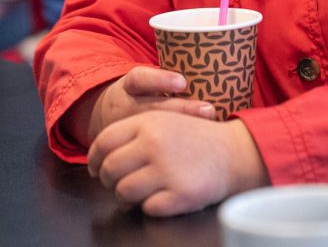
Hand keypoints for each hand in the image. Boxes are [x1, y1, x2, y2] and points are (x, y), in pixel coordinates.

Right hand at [87, 65, 216, 141]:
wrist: (103, 116)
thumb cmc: (138, 94)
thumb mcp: (140, 81)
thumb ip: (164, 76)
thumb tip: (212, 52)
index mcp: (128, 87)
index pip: (139, 79)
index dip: (159, 80)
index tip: (182, 82)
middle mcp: (127, 108)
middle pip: (152, 108)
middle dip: (181, 109)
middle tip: (208, 109)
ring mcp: (129, 129)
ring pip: (152, 130)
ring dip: (180, 129)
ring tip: (205, 129)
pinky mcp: (131, 147)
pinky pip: (147, 149)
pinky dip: (169, 151)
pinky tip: (189, 154)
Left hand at [88, 111, 268, 215]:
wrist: (233, 153)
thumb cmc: (195, 137)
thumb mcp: (164, 120)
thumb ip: (133, 132)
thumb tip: (100, 155)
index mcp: (147, 122)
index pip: (103, 142)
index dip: (93, 158)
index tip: (95, 168)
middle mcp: (153, 144)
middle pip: (109, 169)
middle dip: (108, 180)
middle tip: (118, 183)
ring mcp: (166, 170)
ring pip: (124, 191)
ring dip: (127, 196)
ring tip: (140, 192)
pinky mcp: (179, 194)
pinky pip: (147, 208)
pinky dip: (151, 206)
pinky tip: (162, 197)